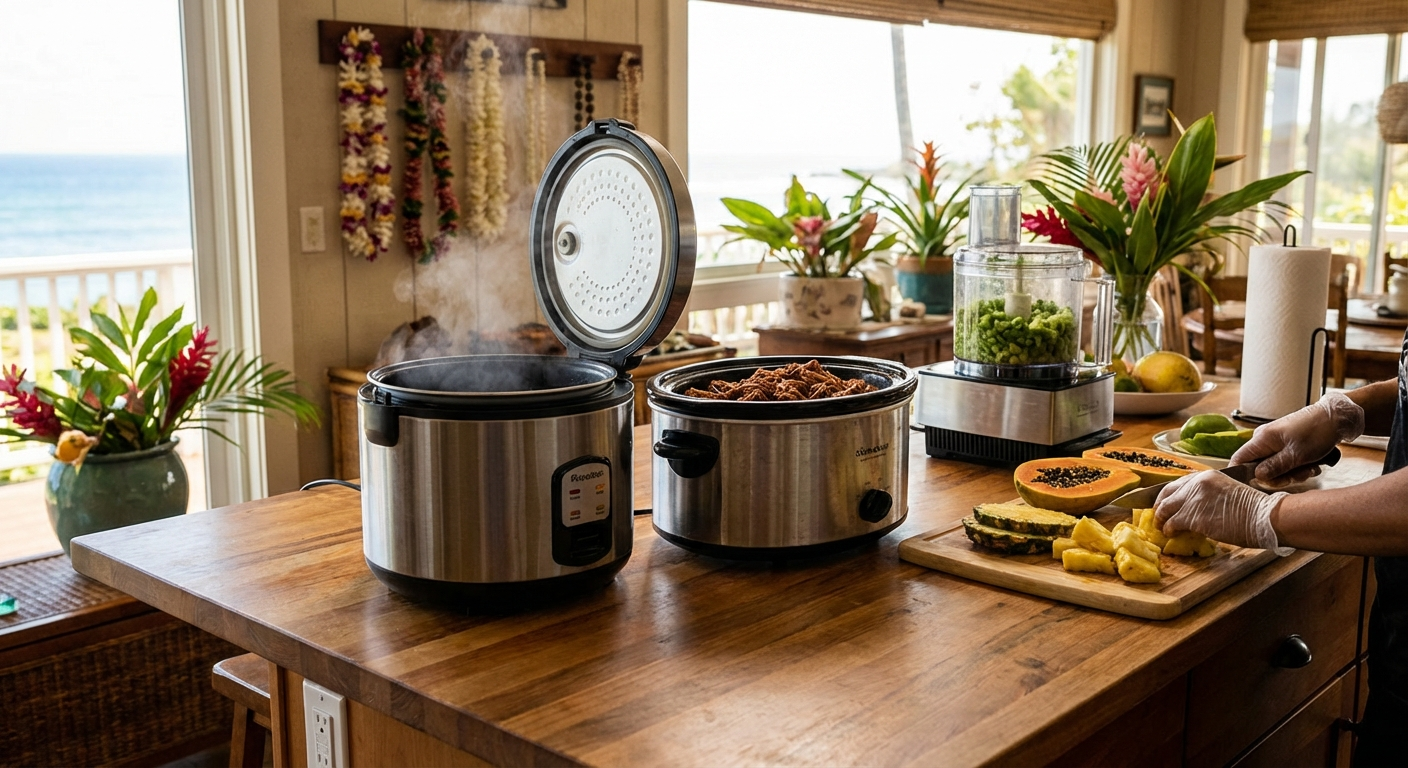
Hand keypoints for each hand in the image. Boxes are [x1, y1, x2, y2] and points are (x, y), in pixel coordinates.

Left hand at [1154, 470, 1291, 554]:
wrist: (1264, 516)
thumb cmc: (1254, 509)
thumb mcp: (1228, 493)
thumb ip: (1209, 496)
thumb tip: (1197, 508)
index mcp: (1206, 476)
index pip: (1179, 483)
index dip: (1169, 495)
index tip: (1166, 503)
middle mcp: (1196, 483)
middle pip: (1166, 493)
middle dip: (1159, 505)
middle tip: (1158, 515)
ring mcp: (1192, 499)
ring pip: (1165, 508)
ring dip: (1161, 519)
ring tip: (1161, 527)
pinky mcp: (1192, 516)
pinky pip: (1172, 523)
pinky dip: (1169, 529)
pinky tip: (1171, 533)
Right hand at [1230, 393, 1363, 486]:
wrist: (1337, 418)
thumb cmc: (1316, 432)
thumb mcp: (1296, 455)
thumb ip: (1274, 468)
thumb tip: (1257, 477)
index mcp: (1262, 439)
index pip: (1239, 459)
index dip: (1243, 474)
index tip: (1259, 485)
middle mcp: (1265, 440)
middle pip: (1260, 468)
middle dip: (1280, 477)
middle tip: (1298, 474)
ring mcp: (1276, 443)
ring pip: (1275, 468)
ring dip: (1293, 473)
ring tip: (1310, 468)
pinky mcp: (1287, 445)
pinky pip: (1285, 463)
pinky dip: (1298, 468)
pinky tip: (1312, 465)